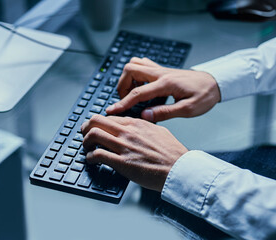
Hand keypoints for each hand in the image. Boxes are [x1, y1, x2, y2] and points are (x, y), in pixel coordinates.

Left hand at [81, 115, 187, 191]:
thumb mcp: (159, 131)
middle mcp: (127, 132)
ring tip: (86, 148)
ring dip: (85, 142)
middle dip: (86, 128)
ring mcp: (124, 146)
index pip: (108, 117)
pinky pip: (98, 155)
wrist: (179, 169)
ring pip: (93, 135)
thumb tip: (136, 125)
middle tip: (84, 134)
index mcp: (136, 123)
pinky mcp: (122, 163)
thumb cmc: (172, 153)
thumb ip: (144, 126)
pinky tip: (92, 161)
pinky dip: (90, 157)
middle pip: (96, 121)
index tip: (94, 128)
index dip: (97, 123)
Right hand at [106, 57, 220, 121]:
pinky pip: (143, 64)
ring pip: (135, 64)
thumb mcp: (188, 109)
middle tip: (126, 100)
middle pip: (131, 69)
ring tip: (132, 93)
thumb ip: (165, 112)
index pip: (138, 93)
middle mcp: (160, 73)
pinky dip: (136, 74)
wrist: (216, 82)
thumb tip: (144, 115)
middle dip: (122, 86)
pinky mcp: (162, 69)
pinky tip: (141, 86)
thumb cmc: (204, 96)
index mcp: (166, 83)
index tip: (112, 111)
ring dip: (128, 78)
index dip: (122, 103)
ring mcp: (161, 69)